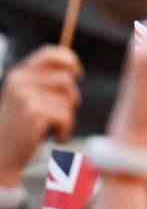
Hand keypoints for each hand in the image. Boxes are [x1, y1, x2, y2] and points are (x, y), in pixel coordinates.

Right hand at [0, 46, 82, 186]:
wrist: (2, 155)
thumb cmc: (20, 127)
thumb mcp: (27, 98)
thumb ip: (44, 81)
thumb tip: (74, 69)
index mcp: (18, 75)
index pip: (50, 53)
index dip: (69, 60)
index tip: (78, 74)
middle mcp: (20, 82)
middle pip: (67, 79)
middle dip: (72, 97)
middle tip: (62, 113)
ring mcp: (26, 97)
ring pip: (69, 99)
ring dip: (68, 116)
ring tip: (54, 127)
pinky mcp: (34, 113)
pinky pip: (66, 116)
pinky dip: (66, 129)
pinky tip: (55, 136)